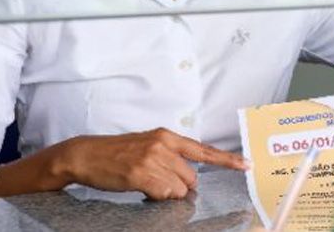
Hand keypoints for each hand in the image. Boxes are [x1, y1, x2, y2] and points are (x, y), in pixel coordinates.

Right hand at [57, 128, 249, 199]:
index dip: (227, 160)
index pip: (203, 150)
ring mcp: (152, 159)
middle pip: (191, 178)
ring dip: (166, 193)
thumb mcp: (148, 145)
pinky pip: (164, 194)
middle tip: (157, 182)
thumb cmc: (117, 153)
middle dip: (179, 186)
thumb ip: (171, 157)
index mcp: (167, 136)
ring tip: (145, 183)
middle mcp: (163, 145)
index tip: (247, 165)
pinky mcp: (141, 174)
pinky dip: (156, 197)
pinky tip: (141, 188)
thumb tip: (189, 179)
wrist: (86, 155)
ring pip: (179, 189)